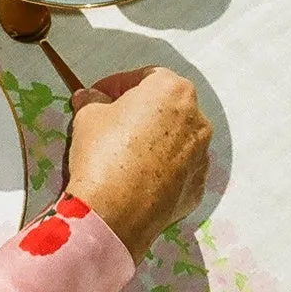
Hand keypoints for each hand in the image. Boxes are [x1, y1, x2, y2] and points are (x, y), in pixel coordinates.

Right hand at [66, 67, 211, 263]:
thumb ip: (93, 100)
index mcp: (173, 90)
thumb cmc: (103, 152)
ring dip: (154, 140)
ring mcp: (202, 155)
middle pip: (167, 107)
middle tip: (112, 121)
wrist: (115, 214)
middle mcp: (197, 119)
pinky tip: (138, 177)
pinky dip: (161, 168)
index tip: (98, 95)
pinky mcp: (197, 186)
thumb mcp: (88, 116)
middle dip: (140, 111)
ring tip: (125, 153)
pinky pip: (178, 169)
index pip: (145, 77)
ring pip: (176, 139)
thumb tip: (90, 97)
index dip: (117, 84)